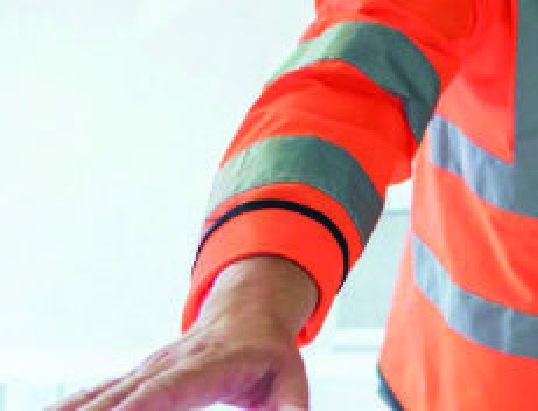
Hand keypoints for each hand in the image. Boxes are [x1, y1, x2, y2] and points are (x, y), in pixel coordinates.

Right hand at [49, 308, 307, 410]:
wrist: (250, 314)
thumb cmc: (270, 353)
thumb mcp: (290, 377)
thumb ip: (290, 404)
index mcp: (209, 367)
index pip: (170, 390)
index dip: (142, 405)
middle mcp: (169, 366)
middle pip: (125, 396)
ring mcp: (148, 370)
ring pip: (102, 395)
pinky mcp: (136, 377)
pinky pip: (97, 393)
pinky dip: (69, 406)